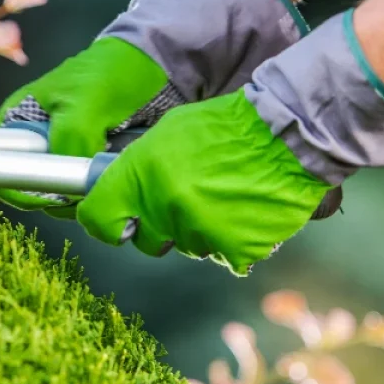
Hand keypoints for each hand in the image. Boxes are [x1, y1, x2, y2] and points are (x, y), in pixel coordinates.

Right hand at [0, 0, 307, 213]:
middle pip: (33, 189)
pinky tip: (124, 181)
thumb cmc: (119, 72)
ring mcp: (69, 155)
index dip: (18, 185)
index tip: (50, 193)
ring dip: (87, 195)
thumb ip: (66, 141)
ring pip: (65, 197)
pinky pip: (94, 194)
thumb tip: (62, 182)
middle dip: (59, 195)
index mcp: (19, 119)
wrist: (168, 65)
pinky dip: (107, 192)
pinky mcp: (98, 166)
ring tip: (113, 174)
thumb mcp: (85, 103)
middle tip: (90, 184)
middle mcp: (39, 141)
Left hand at [76, 91, 329, 272]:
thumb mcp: (168, 132)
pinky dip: (234, 241)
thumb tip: (126, 188)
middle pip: (146, 240)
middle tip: (183, 201)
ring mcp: (199, 231)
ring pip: (187, 246)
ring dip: (200, 229)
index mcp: (141, 175)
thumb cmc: (225, 127)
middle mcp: (164, 206)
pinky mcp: (234, 249)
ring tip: (224, 196)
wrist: (285, 133)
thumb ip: (142, 166)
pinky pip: (224, 256)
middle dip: (159, 226)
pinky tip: (244, 212)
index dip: (104, 223)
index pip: (98, 218)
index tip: (116, 223)